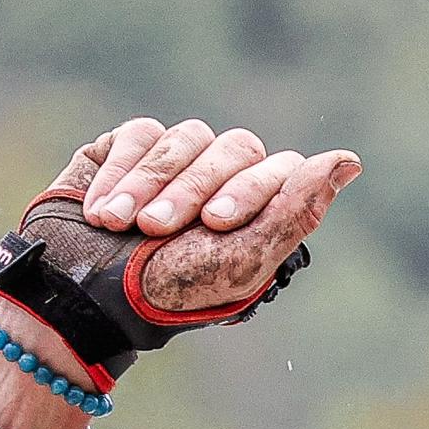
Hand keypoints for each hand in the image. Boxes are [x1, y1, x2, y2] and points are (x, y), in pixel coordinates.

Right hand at [38, 116, 360, 328]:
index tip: (213, 226)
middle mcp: (225, 177)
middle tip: (155, 229)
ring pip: (184, 139)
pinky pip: (139, 135)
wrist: (78, 292)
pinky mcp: (130, 146)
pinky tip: (99, 211)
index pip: (280, 170)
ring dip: (148, 184)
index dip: (248, 191)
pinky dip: (119, 173)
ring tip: (116, 226)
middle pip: (233, 147)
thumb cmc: (167, 290)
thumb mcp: (239, 261)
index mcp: (261, 210)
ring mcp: (178, 157)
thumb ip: (295, 211)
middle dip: (190, 190)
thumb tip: (350, 160)